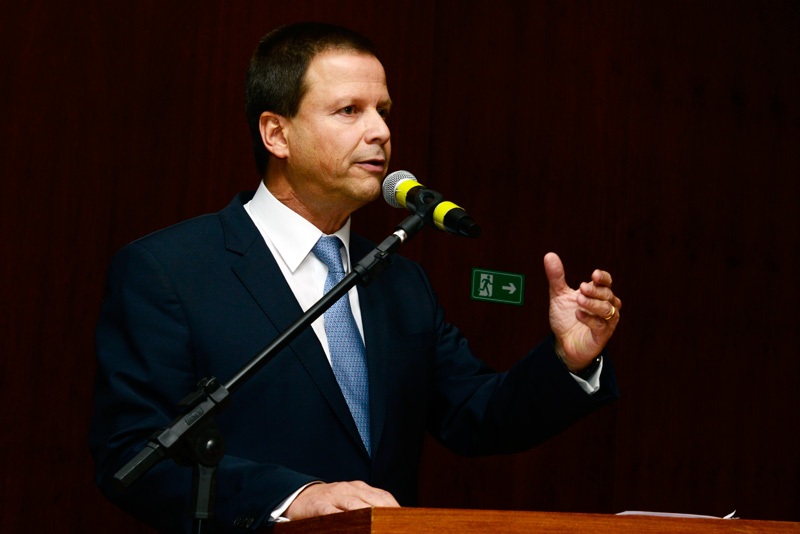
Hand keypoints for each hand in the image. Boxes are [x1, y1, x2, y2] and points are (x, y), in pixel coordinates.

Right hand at [284, 480, 399, 519]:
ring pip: (354, 505)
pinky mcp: (319, 506)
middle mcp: (348, 489)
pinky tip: (349, 526)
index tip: (404, 519)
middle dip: (385, 513)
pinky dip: (341, 518)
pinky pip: (331, 512)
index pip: (382, 495)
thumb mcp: (351, 498)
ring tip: (377, 527)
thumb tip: (389, 518)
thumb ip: (367, 505)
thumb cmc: (330, 501)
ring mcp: (334, 496)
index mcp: (359, 487)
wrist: (299, 495)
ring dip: (367, 516)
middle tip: (393, 526)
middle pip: (371, 500)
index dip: (394, 507)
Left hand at [544, 252, 620, 371]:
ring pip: (607, 310)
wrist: (564, 343)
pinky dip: (590, 319)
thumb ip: (556, 277)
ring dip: (593, 304)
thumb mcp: (558, 296)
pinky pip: (600, 326)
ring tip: (579, 300)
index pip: (606, 282)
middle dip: (595, 291)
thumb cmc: (566, 318)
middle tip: (581, 287)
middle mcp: (606, 306)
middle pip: (607, 295)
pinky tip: (578, 314)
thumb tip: (549, 255)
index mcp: (597, 294)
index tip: (594, 275)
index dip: (603, 278)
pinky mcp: (601, 335)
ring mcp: (606, 321)